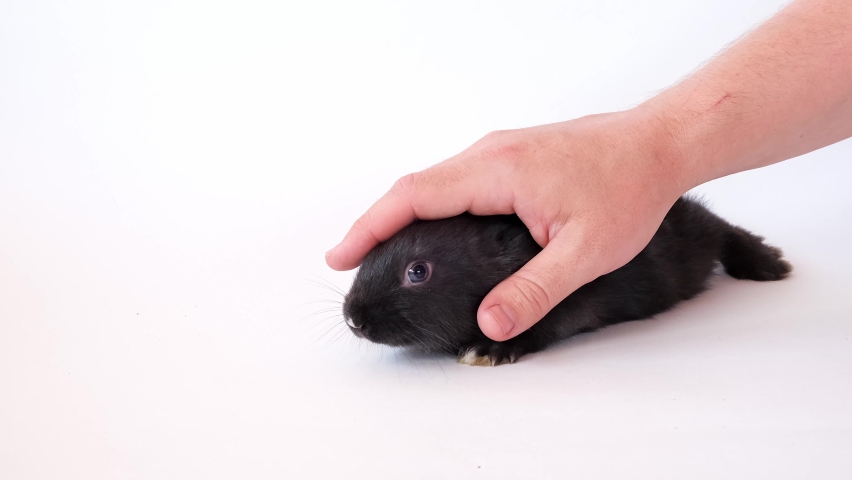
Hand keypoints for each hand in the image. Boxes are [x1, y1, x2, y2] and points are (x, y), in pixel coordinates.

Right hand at [326, 107, 692, 340]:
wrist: (659, 143)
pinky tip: (430, 230)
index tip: (340, 255)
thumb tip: (489, 323)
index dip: (370, 227)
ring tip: (381, 251)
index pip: (414, 196)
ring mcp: (499, 151)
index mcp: (497, 171)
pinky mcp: (511, 156)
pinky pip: (454, 179)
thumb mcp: (586, 251)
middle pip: (413, 187)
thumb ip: (536, 290)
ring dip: (400, 213)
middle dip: (375, 224)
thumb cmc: (629, 188)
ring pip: (433, 181)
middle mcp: (490, 154)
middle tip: (350, 262)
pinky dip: (428, 205)